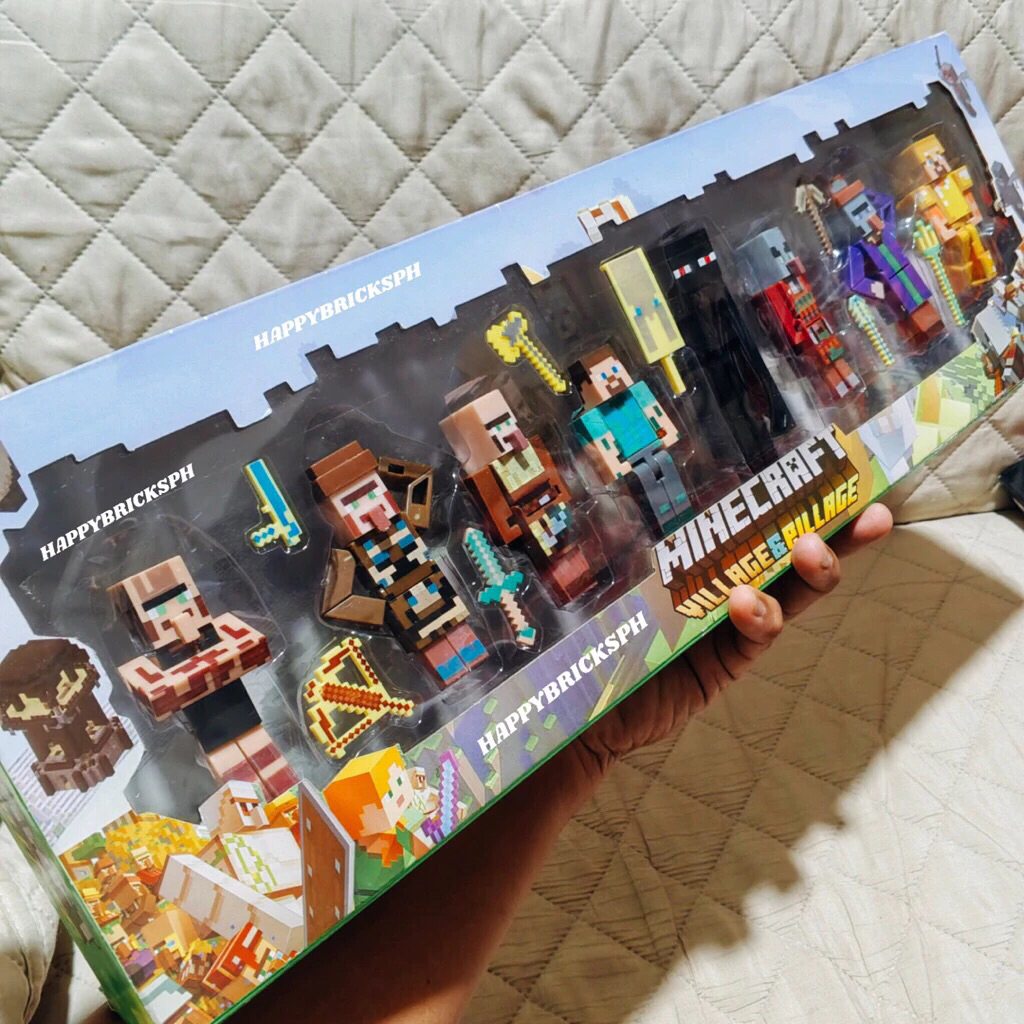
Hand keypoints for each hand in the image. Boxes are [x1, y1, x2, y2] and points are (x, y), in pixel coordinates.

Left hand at [566, 504, 893, 785]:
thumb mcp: (628, 570)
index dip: (809, 503)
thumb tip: (650, 478)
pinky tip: (745, 602)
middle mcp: (731, 586)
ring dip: (808, 572)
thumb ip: (652, 537)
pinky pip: (753, 637)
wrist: (590, 700)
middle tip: (866, 518)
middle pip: (794, 558)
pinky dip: (757, 618)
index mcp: (713, 557)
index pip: (766, 524)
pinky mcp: (726, 662)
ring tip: (810, 550)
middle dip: (836, 535)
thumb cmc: (606, 626)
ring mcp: (733, 626)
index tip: (853, 480)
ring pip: (787, 596)